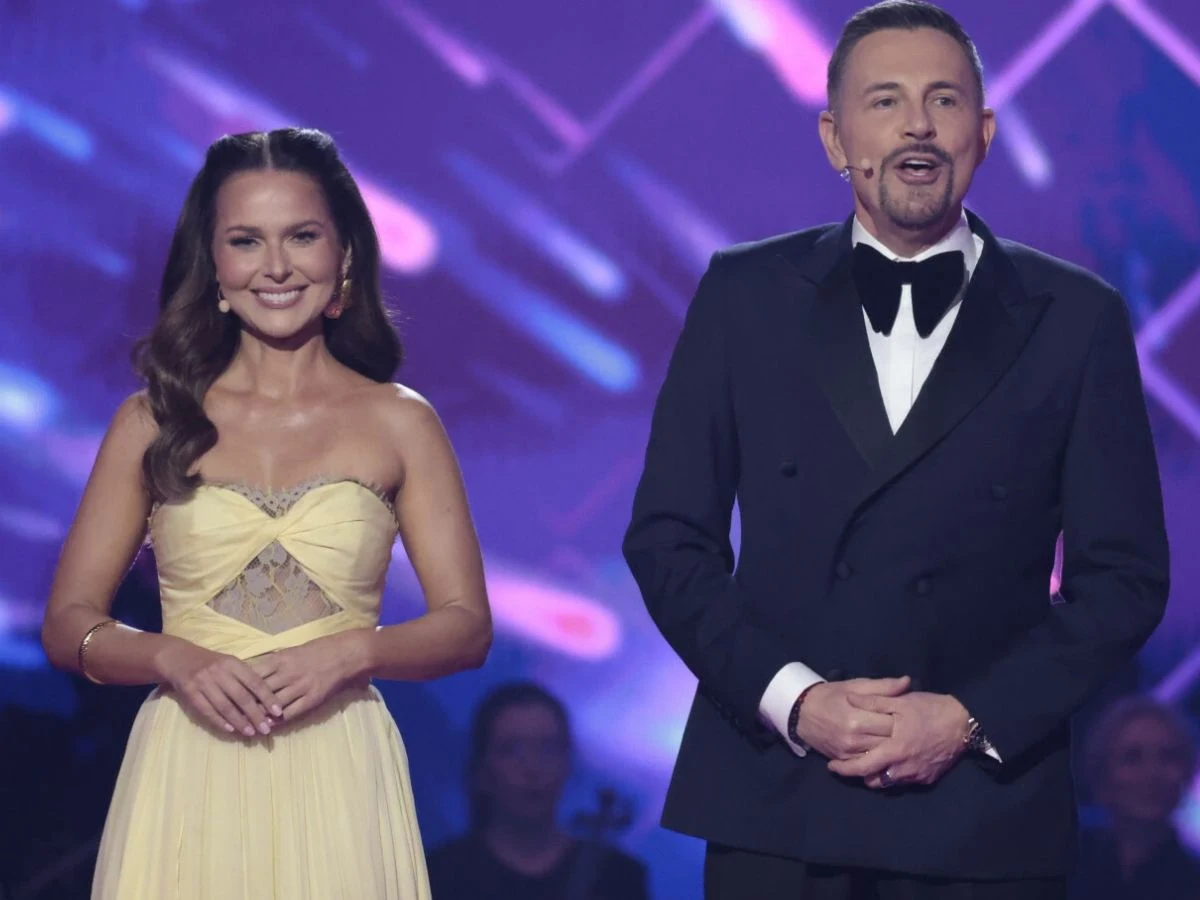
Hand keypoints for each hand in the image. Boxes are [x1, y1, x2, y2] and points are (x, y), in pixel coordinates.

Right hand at [155, 637, 282, 737]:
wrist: (179, 658)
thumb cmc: (212, 663)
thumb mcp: (230, 663)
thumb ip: (246, 678)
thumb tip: (267, 700)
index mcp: (233, 663)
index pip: (255, 682)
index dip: (268, 697)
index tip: (279, 711)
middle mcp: (220, 672)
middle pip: (241, 697)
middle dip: (255, 715)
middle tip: (266, 729)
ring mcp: (204, 683)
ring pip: (225, 706)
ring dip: (239, 722)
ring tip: (250, 733)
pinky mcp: (190, 693)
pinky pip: (207, 710)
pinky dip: (219, 721)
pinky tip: (230, 729)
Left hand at [246, 631, 368, 723]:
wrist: (344, 654)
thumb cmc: (317, 650)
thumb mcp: (291, 650)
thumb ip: (273, 662)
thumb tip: (252, 672)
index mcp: (280, 659)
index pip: (253, 675)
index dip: (241, 687)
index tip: (230, 696)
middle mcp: (287, 674)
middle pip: (260, 692)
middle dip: (246, 704)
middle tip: (234, 715)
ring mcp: (300, 687)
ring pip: (274, 704)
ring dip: (260, 716)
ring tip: (248, 725)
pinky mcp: (311, 698)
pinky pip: (291, 712)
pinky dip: (278, 720)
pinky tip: (270, 726)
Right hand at [792, 676, 910, 759]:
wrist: (802, 711)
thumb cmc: (831, 695)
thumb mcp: (856, 686)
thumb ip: (883, 686)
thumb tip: (907, 682)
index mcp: (858, 718)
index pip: (892, 723)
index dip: (903, 719)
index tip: (907, 715)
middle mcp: (854, 739)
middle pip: (889, 742)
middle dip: (900, 736)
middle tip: (907, 729)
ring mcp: (848, 752)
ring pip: (881, 756)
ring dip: (890, 749)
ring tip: (898, 741)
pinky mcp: (844, 760)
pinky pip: (868, 765)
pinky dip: (878, 759)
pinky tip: (884, 753)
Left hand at [827, 692, 968, 787]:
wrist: (964, 723)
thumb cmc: (930, 709)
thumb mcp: (900, 701)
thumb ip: (873, 702)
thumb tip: (849, 699)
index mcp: (894, 749)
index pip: (862, 767)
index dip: (844, 769)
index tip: (832, 766)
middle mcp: (903, 768)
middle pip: (872, 781)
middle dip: (856, 776)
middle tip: (845, 769)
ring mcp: (916, 775)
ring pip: (888, 784)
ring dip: (875, 777)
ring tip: (866, 766)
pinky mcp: (927, 778)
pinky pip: (904, 783)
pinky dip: (892, 776)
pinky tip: (889, 765)